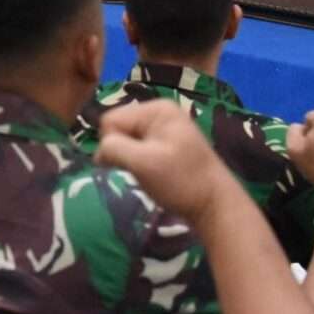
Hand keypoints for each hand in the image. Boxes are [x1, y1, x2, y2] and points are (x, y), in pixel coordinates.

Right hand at [95, 100, 229, 225]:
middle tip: (141, 169)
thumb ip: (114, 149)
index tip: (130, 164)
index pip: (110, 119)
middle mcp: (160, 111)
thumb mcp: (143, 163)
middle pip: (117, 127)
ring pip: (126, 139)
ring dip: (130, 158)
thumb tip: (99, 153)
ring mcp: (164, 127)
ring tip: (148, 173)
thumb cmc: (181, 181)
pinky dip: (138, 161)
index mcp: (156, 108)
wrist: (214, 205)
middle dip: (122, 150)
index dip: (113, 144)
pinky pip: (137, 146)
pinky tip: (153, 173)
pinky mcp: (166, 143)